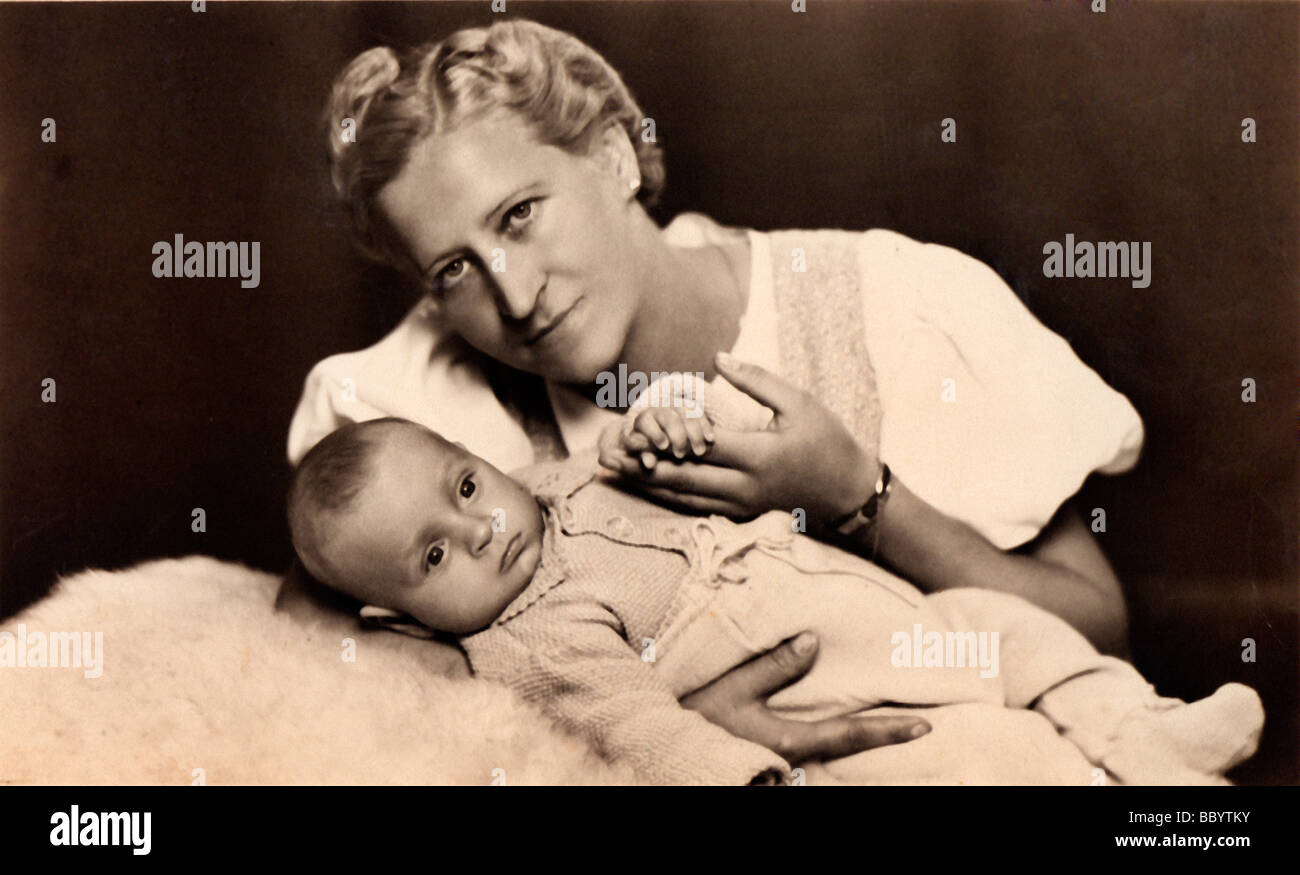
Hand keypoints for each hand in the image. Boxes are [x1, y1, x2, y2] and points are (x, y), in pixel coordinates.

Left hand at [599, 352, 879, 530]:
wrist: (852, 495)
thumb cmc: (829, 442)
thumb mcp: (799, 404)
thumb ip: (757, 381)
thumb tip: (717, 358)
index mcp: (759, 456)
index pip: (702, 445)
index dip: (666, 436)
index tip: (634, 426)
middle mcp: (746, 487)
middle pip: (683, 478)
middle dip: (641, 467)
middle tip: (605, 455)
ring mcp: (742, 506)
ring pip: (685, 498)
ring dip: (646, 485)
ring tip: (613, 473)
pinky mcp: (742, 515)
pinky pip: (697, 508)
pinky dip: (667, 497)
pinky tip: (645, 487)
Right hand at [680, 632, 929, 764]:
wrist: (663, 752)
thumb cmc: (695, 721)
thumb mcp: (731, 690)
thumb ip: (773, 667)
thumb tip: (813, 641)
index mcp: (789, 741)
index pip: (849, 735)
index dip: (888, 731)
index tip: (925, 727)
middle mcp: (794, 759)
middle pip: (847, 748)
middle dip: (882, 735)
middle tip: (920, 722)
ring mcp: (784, 764)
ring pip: (830, 751)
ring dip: (856, 734)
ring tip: (887, 717)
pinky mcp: (771, 759)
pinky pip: (810, 750)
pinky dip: (830, 736)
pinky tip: (834, 721)